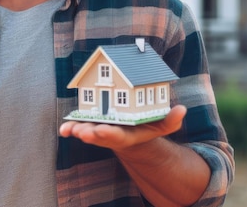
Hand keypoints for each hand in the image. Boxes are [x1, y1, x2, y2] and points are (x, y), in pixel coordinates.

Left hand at [59, 105, 186, 151]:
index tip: (102, 130)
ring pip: (86, 131)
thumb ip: (171, 119)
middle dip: (90, 134)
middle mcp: (111, 134)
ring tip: (69, 129)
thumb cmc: (147, 126)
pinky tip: (64, 128)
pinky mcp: (90, 123)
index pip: (118, 136)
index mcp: (128, 136)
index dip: (109, 133)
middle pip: (99, 136)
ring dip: (77, 130)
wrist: (131, 131)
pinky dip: (70, 127)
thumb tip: (182, 110)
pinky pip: (78, 126)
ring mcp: (99, 129)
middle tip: (82, 132)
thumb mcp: (161, 125)